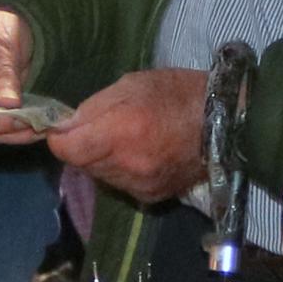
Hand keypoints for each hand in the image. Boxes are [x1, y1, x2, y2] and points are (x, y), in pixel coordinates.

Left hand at [48, 68, 209, 203]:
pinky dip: (120, 171)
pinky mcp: (150, 196)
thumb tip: (62, 126)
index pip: (65, 149)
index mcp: (120, 132)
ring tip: (124, 139)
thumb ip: (92, 108)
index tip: (65, 126)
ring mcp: (139, 185)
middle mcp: (127, 165)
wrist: (223, 123)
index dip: (59, 137)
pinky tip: (139, 154)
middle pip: (80, 164)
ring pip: (99, 176)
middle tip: (101, 127)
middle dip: (82, 146)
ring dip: (101, 159)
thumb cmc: (176, 94)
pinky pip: (120, 185)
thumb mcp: (130, 85)